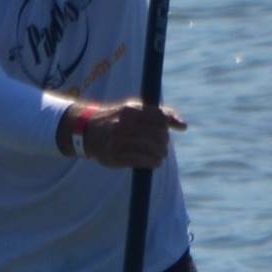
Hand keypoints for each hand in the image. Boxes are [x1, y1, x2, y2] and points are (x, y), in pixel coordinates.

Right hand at [71, 99, 188, 168]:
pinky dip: (152, 162)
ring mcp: (118, 140)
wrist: (87, 132)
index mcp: (130, 110)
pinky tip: (154, 162)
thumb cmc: (117, 120)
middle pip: (157, 134)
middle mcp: (124, 124)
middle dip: (164, 142)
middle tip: (162, 147)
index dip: (167, 126)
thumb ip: (159, 115)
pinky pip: (141, 160)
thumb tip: (184, 126)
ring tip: (160, 156)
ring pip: (151, 148)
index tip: (164, 131)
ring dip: (160, 154)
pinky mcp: (115, 156)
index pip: (159, 117)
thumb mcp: (135, 110)